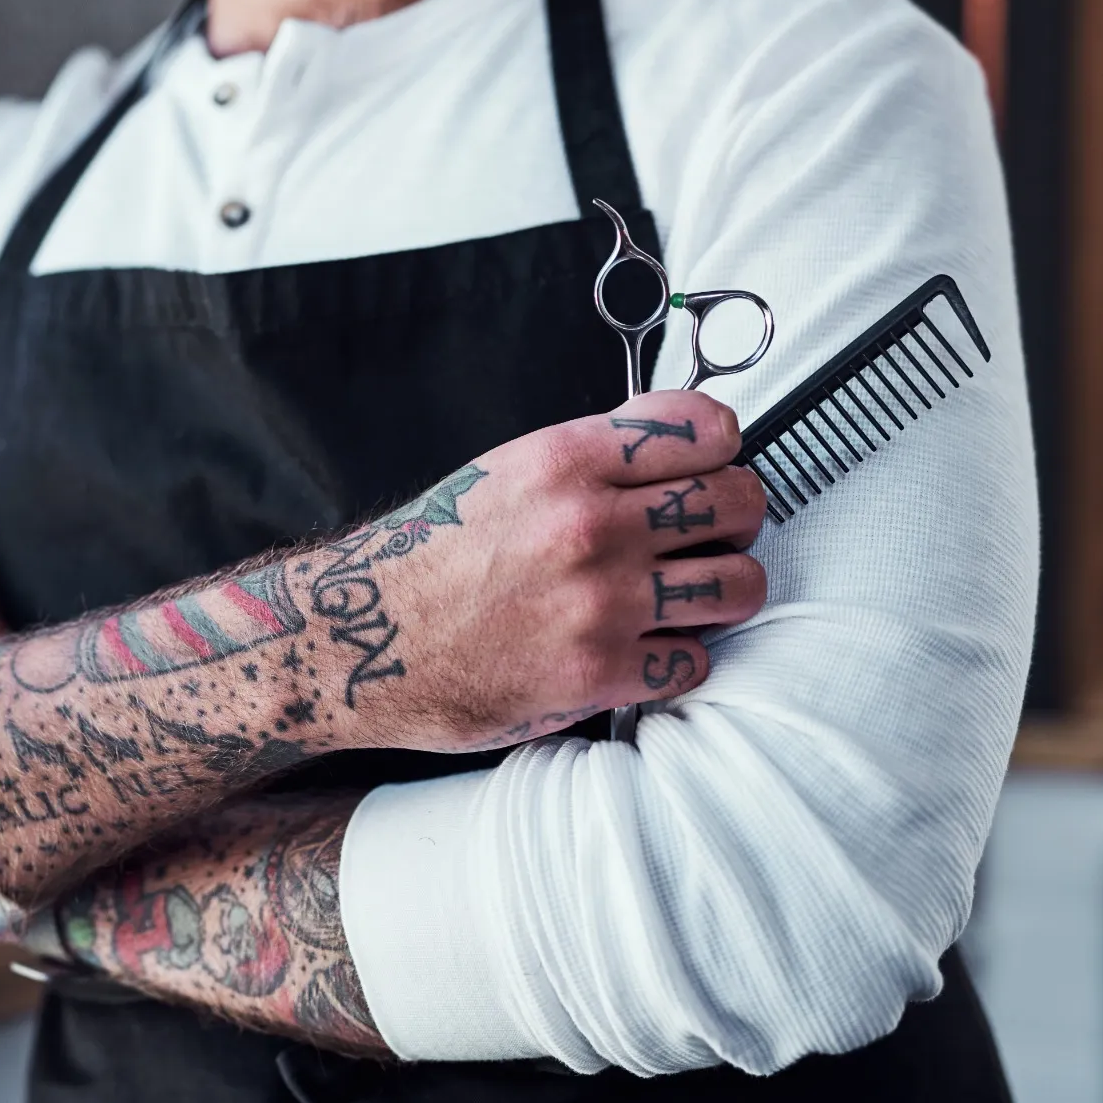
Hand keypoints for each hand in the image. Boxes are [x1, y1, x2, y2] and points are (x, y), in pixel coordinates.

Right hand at [361, 389, 765, 751]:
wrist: (362, 636)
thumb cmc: (429, 557)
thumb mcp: (504, 472)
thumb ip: (591, 456)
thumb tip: (674, 441)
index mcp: (567, 461)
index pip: (706, 428)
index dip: (720, 450)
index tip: (706, 470)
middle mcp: (592, 525)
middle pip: (740, 501)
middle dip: (735, 519)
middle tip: (708, 537)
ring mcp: (602, 602)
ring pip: (740, 584)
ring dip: (723, 591)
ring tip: (689, 596)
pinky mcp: (600, 673)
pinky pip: (697, 661)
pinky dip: (678, 658)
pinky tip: (644, 648)